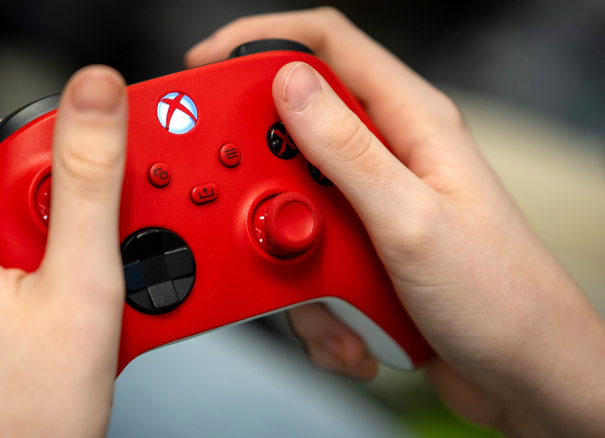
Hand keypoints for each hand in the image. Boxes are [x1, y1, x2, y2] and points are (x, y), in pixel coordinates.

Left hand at [0, 66, 127, 436]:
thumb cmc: (23, 417)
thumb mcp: (79, 284)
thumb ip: (87, 179)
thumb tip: (92, 97)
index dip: (27, 148)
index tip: (69, 183)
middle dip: (36, 213)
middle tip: (78, 259)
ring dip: (22, 256)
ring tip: (62, 303)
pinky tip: (35, 331)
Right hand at [187, 8, 604, 436]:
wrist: (524, 375)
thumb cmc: (501, 298)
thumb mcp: (410, 221)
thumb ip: (346, 151)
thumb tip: (289, 87)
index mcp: (413, 124)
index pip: (329, 46)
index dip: (263, 42)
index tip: (208, 67)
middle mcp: (390, 157)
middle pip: (296, 133)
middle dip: (265, 183)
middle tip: (258, 219)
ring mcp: (373, 207)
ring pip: (291, 208)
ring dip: (293, 261)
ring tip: (334, 301)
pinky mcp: (362, 251)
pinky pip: (305, 258)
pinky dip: (313, 300)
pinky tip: (351, 324)